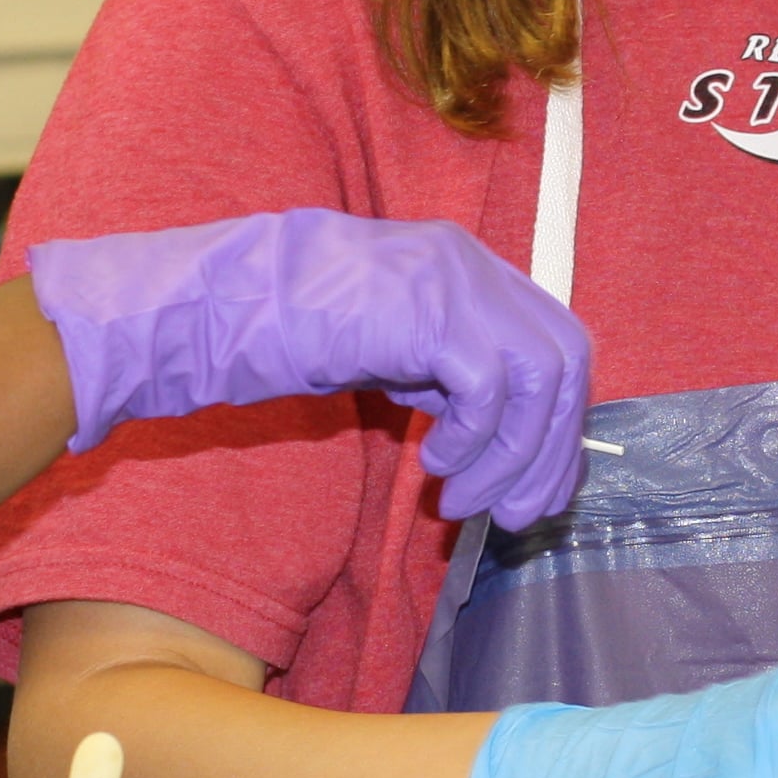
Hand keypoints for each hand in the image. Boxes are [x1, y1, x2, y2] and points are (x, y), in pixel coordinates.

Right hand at [27, 209, 590, 527]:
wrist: (211, 306)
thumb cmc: (282, 333)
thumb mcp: (386, 352)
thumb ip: (445, 377)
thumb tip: (499, 439)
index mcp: (467, 269)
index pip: (555, 344)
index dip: (557, 427)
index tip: (533, 493)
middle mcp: (471, 263)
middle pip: (566, 359)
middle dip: (550, 449)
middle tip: (514, 514)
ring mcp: (452, 278)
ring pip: (540, 374)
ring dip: (512, 454)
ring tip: (460, 500)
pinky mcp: (426, 307)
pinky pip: (491, 383)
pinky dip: (475, 437)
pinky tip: (432, 465)